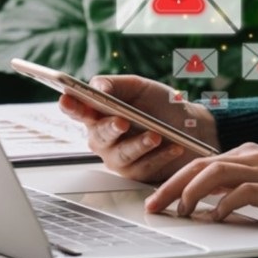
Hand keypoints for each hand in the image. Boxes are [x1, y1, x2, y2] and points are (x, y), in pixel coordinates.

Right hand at [58, 75, 219, 181]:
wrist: (190, 126)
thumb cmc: (160, 105)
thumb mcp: (138, 87)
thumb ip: (115, 84)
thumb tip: (97, 88)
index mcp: (98, 114)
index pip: (77, 110)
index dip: (70, 106)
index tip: (67, 100)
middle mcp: (102, 138)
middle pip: (98, 135)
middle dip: (110, 128)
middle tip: (122, 122)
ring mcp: (117, 157)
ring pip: (122, 153)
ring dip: (139, 144)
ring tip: (155, 136)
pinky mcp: (136, 172)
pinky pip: (145, 165)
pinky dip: (160, 155)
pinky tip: (173, 146)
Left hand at [144, 142, 257, 240]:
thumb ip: (239, 190)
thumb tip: (207, 207)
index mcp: (248, 154)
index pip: (200, 163)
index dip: (174, 180)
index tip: (157, 199)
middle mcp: (252, 156)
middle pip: (198, 165)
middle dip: (170, 186)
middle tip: (153, 206)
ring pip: (212, 173)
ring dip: (189, 193)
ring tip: (178, 212)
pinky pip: (239, 193)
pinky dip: (222, 205)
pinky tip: (214, 218)